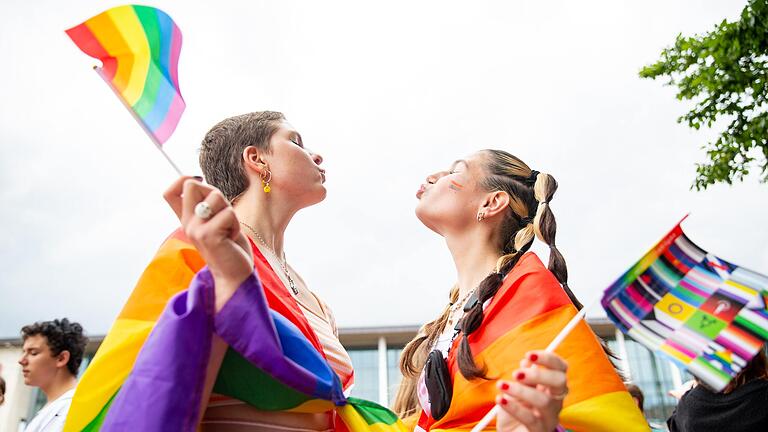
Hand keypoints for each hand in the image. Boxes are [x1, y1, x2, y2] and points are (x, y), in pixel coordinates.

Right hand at [163, 177, 253, 310]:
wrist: (234, 275)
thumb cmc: (229, 246)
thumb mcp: (215, 221)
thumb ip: (207, 204)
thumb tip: (199, 180)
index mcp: (186, 219)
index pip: (169, 192)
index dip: (183, 180)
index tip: (202, 189)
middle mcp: (187, 224)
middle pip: (192, 184)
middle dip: (214, 193)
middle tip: (223, 215)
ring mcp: (195, 229)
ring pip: (215, 196)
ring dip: (230, 210)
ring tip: (228, 229)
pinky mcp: (208, 236)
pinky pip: (228, 213)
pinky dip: (236, 224)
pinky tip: (231, 238)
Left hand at [496, 351, 567, 431]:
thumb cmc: (516, 408)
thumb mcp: (517, 388)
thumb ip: (524, 375)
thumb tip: (527, 361)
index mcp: (552, 386)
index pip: (560, 368)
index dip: (548, 358)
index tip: (528, 354)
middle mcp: (556, 401)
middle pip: (560, 382)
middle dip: (539, 374)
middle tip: (516, 373)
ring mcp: (550, 417)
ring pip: (544, 401)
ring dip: (521, 390)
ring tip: (502, 386)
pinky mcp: (540, 431)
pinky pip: (531, 419)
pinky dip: (514, 407)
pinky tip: (500, 399)